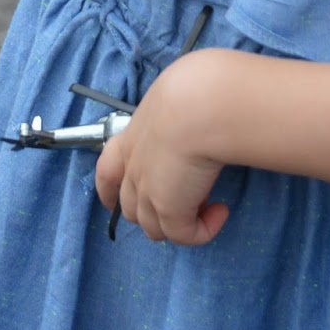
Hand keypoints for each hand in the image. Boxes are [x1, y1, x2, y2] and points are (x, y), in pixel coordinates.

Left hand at [95, 53, 228, 246]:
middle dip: (155, 211)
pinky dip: (204, 229)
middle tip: (190, 195)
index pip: (107, 172)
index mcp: (131, 140)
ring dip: (180, 222)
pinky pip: (185, 236)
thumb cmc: (193, 94)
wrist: (198, 106)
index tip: (114, 200)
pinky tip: (221, 210)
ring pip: (154, 228)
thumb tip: (196, 126)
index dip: (109, 191)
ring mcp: (148, 194)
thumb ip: (175, 120)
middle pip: (130, 208)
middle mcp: (134, 169)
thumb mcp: (176, 103)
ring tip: (208, 203)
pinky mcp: (170, 211)